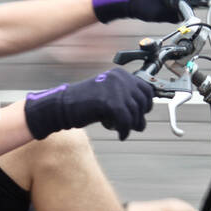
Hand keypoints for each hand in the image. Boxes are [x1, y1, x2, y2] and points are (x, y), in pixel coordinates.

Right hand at [24, 67, 154, 140]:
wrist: (64, 106)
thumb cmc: (85, 104)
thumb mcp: (109, 97)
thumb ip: (125, 102)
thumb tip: (142, 119)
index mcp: (120, 74)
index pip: (146, 88)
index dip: (146, 104)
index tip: (142, 114)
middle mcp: (120, 78)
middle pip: (143, 102)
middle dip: (139, 117)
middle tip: (132, 126)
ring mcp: (115, 89)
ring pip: (135, 113)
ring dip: (131, 126)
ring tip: (122, 130)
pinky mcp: (110, 101)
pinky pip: (126, 121)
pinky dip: (124, 131)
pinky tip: (120, 135)